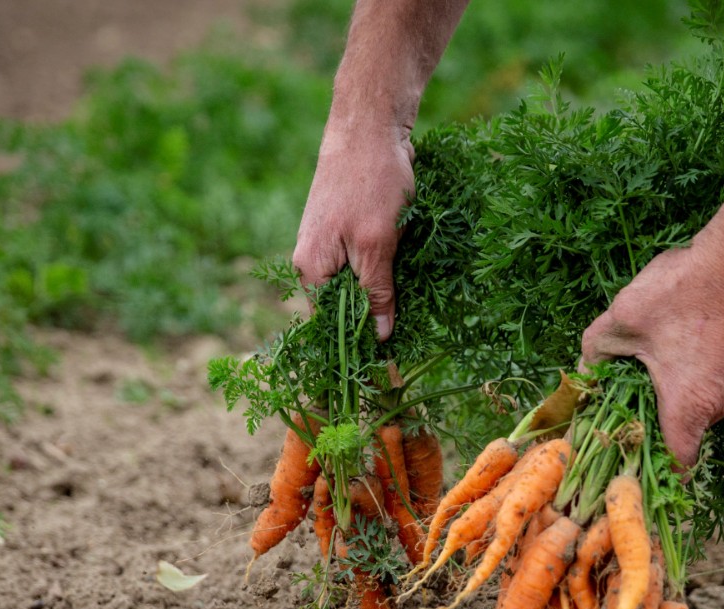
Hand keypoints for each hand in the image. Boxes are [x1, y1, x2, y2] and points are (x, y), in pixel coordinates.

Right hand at [292, 123, 414, 339]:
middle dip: (370, 323)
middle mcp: (313, 261)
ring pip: (356, 286)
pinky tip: (409, 279)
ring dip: (382, 297)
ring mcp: (330, 245)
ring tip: (413, 315)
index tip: (384, 369)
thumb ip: (376, 292)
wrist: (370, 125)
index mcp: (311, 269)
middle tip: (406, 342)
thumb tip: (378, 338)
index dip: (355, 347)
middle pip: (341, 309)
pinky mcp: (349, 231)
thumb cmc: (370, 182)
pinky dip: (386, 273)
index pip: (327, 327)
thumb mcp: (377, 244)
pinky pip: (365, 265)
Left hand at [581, 238, 723, 465]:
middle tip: (630, 391)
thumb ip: (594, 354)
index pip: (677, 466)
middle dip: (657, 419)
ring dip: (681, 393)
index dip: (653, 468)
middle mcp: (721, 406)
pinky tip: (687, 339)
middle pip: (686, 433)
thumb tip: (582, 375)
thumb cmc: (681, 291)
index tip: (631, 452)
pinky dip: (703, 373)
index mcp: (688, 407)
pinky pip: (721, 382)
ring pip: (704, 406)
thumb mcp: (621, 320)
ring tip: (659, 359)